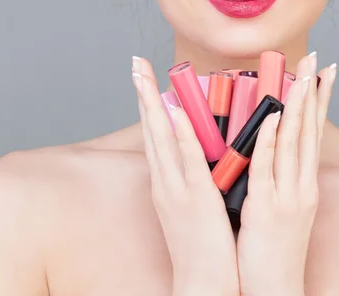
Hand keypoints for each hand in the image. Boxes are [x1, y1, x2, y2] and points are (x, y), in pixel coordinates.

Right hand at [132, 57, 239, 295]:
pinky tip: (175, 113)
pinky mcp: (196, 198)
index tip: (143, 76)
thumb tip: (199, 149)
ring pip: (162, 139)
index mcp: (165, 181)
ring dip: (154, 104)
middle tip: (136, 63)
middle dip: (142, 94)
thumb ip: (192, 175)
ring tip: (145, 75)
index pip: (154, 134)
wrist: (203, 283)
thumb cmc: (202, 243)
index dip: (148, 103)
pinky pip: (188, 161)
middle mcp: (165, 180)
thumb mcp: (190, 204)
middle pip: (151, 129)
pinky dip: (180, 135)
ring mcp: (177, 188)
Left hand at [236, 52, 335, 295]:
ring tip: (302, 77)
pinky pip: (268, 168)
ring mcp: (287, 196)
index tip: (325, 73)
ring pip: (294, 143)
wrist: (276, 290)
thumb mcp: (285, 208)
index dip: (320, 102)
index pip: (315, 134)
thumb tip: (273, 147)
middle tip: (320, 61)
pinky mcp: (266, 208)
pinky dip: (271, 141)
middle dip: (314, 93)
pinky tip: (274, 117)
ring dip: (298, 107)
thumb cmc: (275, 248)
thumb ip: (281, 177)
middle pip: (310, 131)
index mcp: (305, 184)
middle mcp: (303, 185)